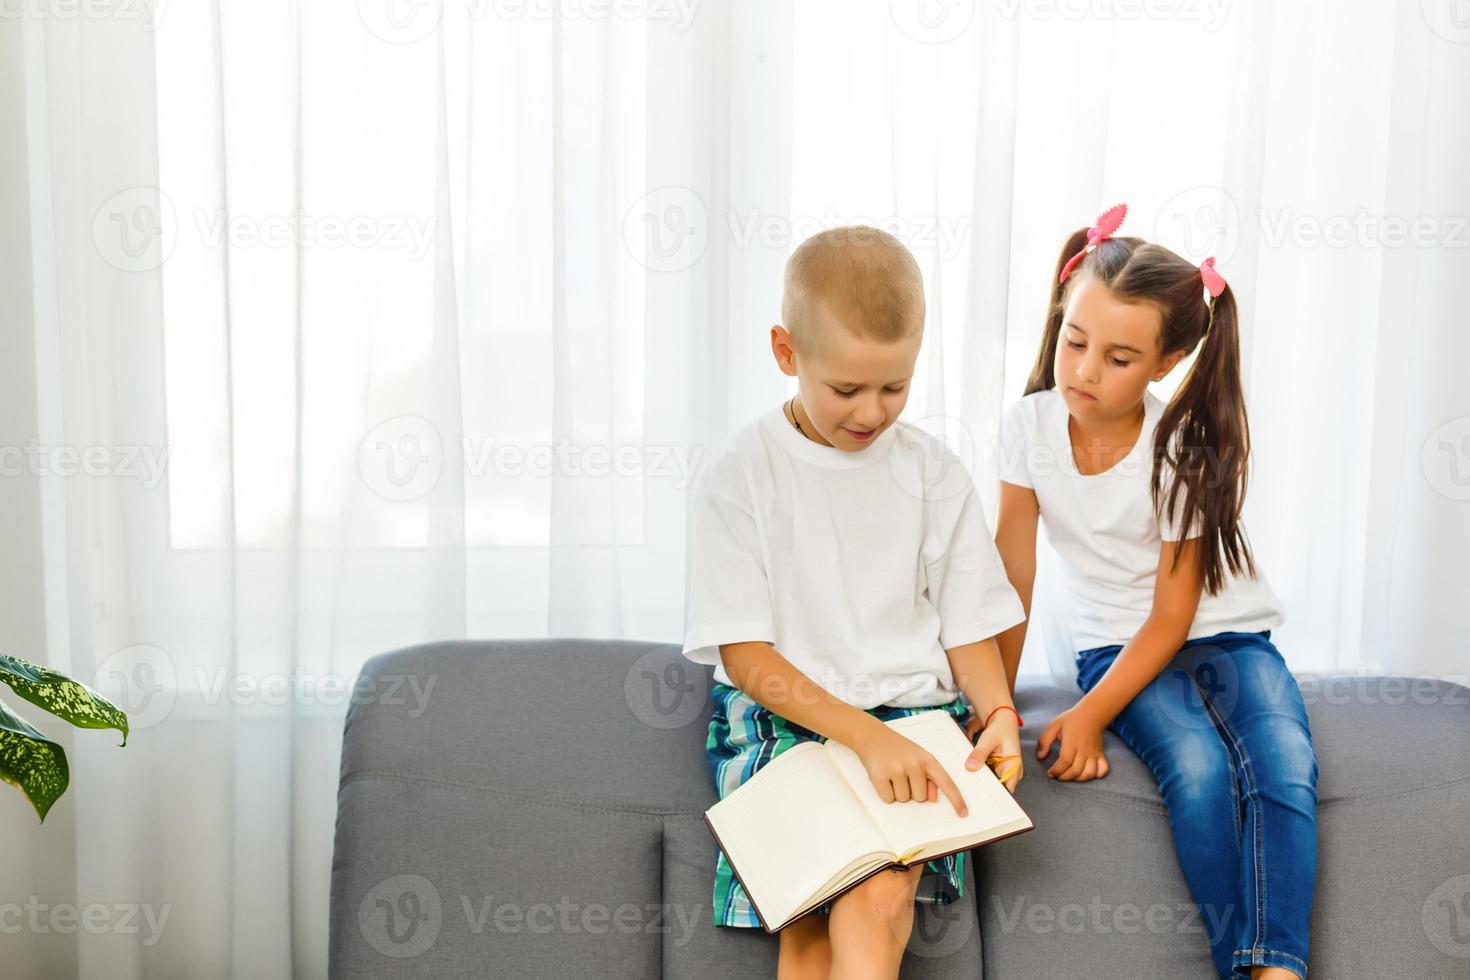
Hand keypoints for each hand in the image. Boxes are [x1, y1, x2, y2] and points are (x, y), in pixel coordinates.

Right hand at [852, 725, 969, 817]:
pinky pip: (888, 799)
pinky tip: (883, 777)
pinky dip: (885, 793)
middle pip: (921, 798)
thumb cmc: (898, 749)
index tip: (963, 813)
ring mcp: (896, 770)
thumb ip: (929, 777)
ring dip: (898, 792)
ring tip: (892, 773)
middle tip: (902, 774)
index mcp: (927, 759)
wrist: (872, 735)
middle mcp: (914, 764)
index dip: (956, 799)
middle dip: (912, 791)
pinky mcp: (879, 776)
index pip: (946, 782)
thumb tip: (932, 798)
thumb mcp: (917, 757)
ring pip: (904, 799)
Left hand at [963, 711, 1022, 794]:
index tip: (979, 800)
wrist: (1002, 721)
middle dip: (983, 790)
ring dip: (980, 783)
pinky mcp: (996, 768)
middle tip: (968, 794)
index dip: (994, 797)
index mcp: (1014, 768)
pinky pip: (987, 776)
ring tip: (966, 786)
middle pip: (997, 788)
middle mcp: (1011, 773)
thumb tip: (970, 767)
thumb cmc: (1000, 729)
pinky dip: (979, 775)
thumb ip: (979, 753)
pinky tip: (968, 777)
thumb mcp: (988, 740)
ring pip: (991, 782)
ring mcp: (1003, 771)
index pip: (1006, 790)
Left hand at [1035, 704, 1109, 780]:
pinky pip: (1103, 770)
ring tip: (1069, 775)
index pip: (1065, 761)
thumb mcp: (1053, 726)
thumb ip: (1044, 741)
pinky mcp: (1101, 755)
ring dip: (1078, 779)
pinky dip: (1096, 776)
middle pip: (1076, 770)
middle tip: (1057, 776)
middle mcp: (1084, 749)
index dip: (1056, 770)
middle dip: (1064, 777)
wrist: (1092, 714)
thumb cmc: (1071, 720)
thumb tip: (1040, 756)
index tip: (1049, 773)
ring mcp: (1094, 753)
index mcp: (1072, 742)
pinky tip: (1086, 773)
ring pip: (1089, 773)